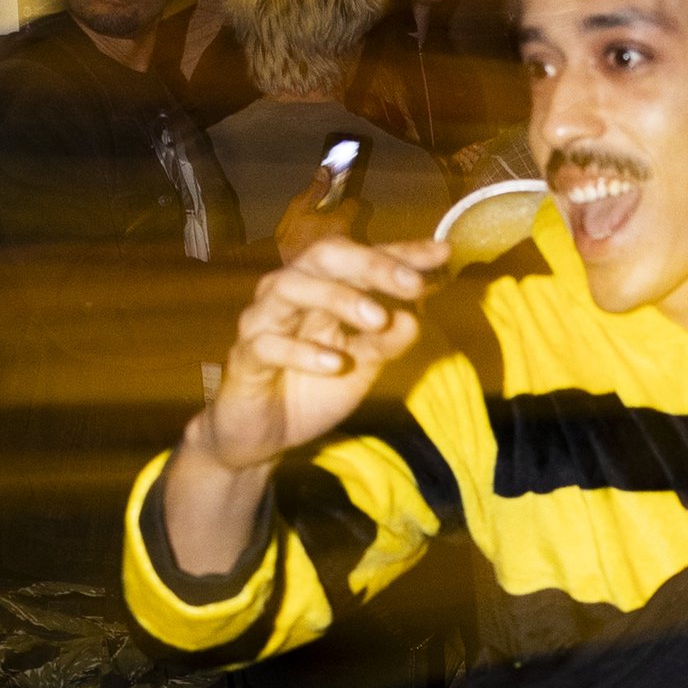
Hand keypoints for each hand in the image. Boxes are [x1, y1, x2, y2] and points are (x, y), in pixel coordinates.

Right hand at [196, 234, 445, 475]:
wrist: (262, 434)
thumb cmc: (312, 388)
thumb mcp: (362, 367)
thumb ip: (386, 341)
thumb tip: (415, 318)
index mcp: (324, 287)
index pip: (363, 258)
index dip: (401, 254)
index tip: (442, 254)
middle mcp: (291, 291)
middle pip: (325, 257)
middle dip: (371, 264)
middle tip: (412, 284)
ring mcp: (263, 320)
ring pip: (291, 287)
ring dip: (337, 298)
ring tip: (378, 319)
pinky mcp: (245, 356)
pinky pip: (268, 344)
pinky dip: (302, 351)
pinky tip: (334, 363)